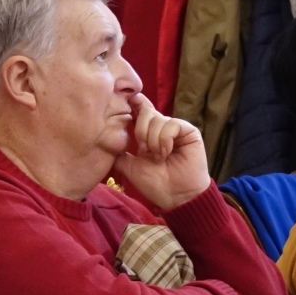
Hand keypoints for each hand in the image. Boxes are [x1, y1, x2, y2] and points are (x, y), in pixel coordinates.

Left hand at [112, 94, 210, 210]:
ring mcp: (177, 130)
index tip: (128, 97)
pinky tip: (167, 152)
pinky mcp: (190, 132)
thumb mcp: (130, 166)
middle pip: (146, 112)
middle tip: (144, 150)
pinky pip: (172, 124)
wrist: (175, 197)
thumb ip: (119, 151)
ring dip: (153, 140)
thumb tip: (106, 137)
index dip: (135, 102)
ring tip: (159, 157)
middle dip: (141, 132)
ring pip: (158, 119)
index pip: (141, 111)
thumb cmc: (155, 184)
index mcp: (149, 134)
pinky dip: (165, 139)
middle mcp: (163, 128)